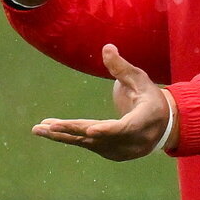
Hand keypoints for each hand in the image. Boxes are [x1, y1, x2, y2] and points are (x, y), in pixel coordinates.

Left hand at [32, 44, 178, 160]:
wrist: (161, 124)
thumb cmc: (150, 96)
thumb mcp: (140, 78)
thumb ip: (122, 67)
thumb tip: (106, 48)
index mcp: (145, 120)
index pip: (126, 127)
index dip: (108, 130)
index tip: (91, 130)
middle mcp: (133, 140)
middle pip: (99, 137)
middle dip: (73, 130)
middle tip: (50, 126)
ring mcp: (121, 150)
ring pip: (88, 143)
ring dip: (63, 135)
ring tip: (38, 128)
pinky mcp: (109, 152)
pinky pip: (85, 144)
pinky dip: (67, 136)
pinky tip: (48, 130)